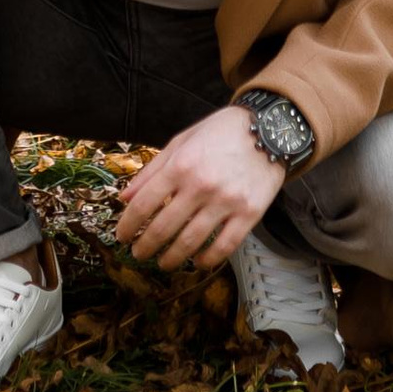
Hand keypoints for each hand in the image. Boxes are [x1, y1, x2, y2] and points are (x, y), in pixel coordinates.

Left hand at [115, 102, 283, 270]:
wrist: (270, 129)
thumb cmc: (221, 132)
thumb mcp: (181, 141)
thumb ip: (152, 170)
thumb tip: (125, 198)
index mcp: (181, 165)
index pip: (143, 205)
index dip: (128, 226)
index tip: (122, 236)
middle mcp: (201, 186)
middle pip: (163, 228)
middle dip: (145, 246)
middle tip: (138, 254)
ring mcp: (227, 202)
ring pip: (190, 242)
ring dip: (171, 258)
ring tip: (163, 262)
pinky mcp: (249, 214)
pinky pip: (224, 246)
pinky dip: (207, 260)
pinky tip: (196, 262)